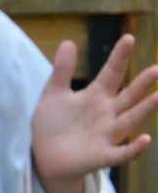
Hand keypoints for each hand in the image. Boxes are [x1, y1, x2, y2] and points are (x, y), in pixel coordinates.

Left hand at [32, 34, 157, 187]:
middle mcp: (107, 114)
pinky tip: (146, 139)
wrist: (44, 155)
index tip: (129, 37)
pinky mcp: (103, 155)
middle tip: (156, 68)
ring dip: (144, 109)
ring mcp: (107, 135)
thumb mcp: (54, 93)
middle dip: (141, 83)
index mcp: (95, 96)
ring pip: (130, 120)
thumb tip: (69, 42)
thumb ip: (62, 70)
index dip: (119, 57)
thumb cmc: (53, 123)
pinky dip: (135, 147)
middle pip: (128, 96)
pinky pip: (123, 152)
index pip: (111, 73)